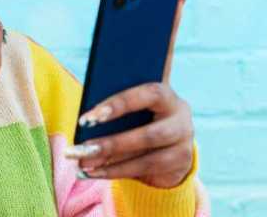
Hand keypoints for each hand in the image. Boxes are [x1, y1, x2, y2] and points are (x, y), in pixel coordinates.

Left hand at [69, 82, 194, 188]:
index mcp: (167, 95)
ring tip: (84, 163)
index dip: (119, 105)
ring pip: (147, 159)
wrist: (169, 142)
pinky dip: (116, 172)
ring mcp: (183, 145)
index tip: (89, 118)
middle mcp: (180, 119)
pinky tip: (94, 172)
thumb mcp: (133, 107)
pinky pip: (145, 171)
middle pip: (149, 135)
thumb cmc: (140, 116)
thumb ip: (118, 106)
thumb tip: (88, 123)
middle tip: (83, 149)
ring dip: (111, 163)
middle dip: (113, 144)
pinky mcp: (180, 166)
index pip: (149, 94)